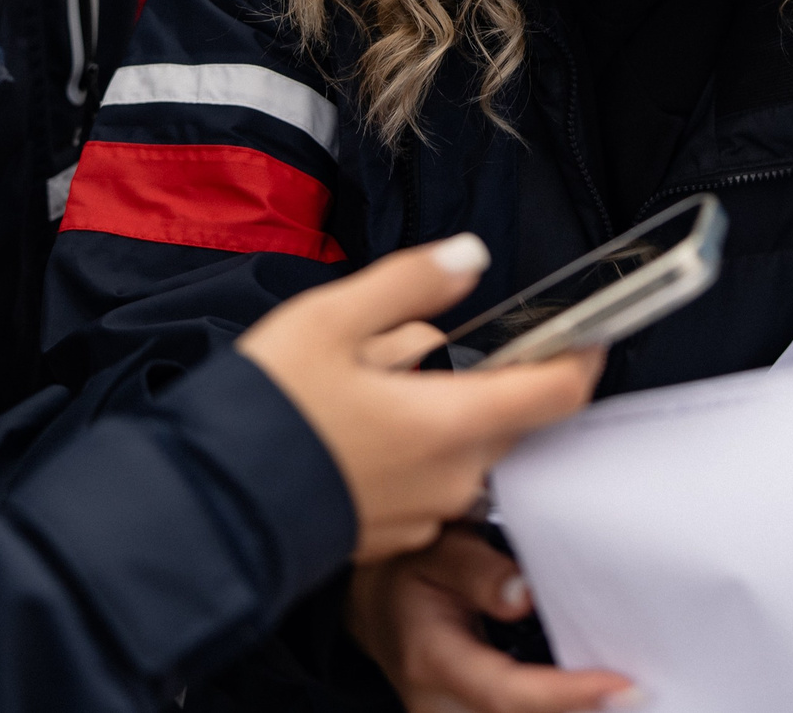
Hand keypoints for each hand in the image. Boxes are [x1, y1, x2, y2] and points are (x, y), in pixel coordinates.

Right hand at [237, 236, 601, 561]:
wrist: (204, 507)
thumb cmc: (267, 410)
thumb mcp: (331, 318)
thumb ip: (411, 284)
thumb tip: (471, 257)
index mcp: (450, 421)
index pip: (556, 392)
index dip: (582, 355)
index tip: (588, 328)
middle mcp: (452, 477)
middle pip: (506, 416)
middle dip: (478, 375)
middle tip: (402, 343)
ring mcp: (425, 513)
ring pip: (463, 446)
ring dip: (439, 411)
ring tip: (362, 385)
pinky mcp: (396, 535)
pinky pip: (429, 479)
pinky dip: (411, 448)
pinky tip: (352, 428)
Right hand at [350, 529, 635, 712]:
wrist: (376, 609)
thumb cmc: (408, 575)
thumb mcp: (433, 552)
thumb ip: (475, 569)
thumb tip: (522, 593)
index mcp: (433, 659)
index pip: (507, 692)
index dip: (566, 695)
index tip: (621, 683)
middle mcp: (441, 706)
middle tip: (646, 694)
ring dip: (577, 712)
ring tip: (631, 698)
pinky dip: (560, 708)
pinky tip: (600, 699)